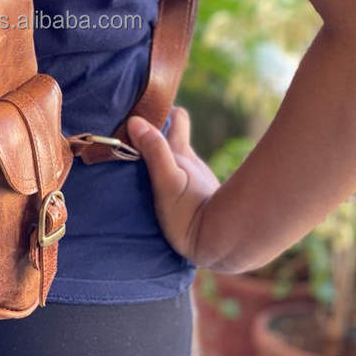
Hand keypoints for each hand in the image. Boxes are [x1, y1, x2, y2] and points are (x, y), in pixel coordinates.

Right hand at [127, 107, 219, 263]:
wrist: (220, 244)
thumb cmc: (192, 213)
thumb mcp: (167, 181)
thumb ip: (154, 151)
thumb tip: (135, 120)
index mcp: (182, 153)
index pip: (177, 118)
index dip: (165, 111)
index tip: (145, 111)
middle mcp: (191, 163)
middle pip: (177, 136)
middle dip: (162, 131)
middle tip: (138, 133)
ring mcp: (197, 181)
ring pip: (178, 161)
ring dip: (162, 157)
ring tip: (139, 162)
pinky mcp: (199, 200)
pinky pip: (182, 181)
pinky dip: (171, 177)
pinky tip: (160, 188)